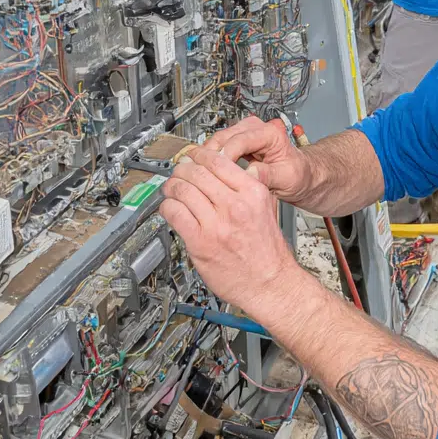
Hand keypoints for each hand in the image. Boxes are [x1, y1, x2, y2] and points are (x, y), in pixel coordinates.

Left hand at [159, 147, 304, 316]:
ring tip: (171, 189)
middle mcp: (235, 205)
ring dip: (172, 186)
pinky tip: (170, 209)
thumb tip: (237, 169)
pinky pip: (174, 214)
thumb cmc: (269, 252)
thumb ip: (252, 186)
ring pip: (182, 190)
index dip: (200, 155)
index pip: (218, 161)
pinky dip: (167, 207)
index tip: (193, 157)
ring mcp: (216, 225)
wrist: (270, 283)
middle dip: (183, 169)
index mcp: (253, 193)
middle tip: (179, 172)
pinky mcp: (200, 243)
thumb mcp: (268, 208)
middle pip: (196, 172)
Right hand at [201, 116, 312, 202]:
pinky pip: (219, 147)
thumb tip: (249, 174)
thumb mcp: (287, 177)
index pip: (240, 140)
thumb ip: (268, 175)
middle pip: (225, 136)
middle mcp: (256, 129)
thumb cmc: (297, 174)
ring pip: (218, 140)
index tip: (216, 171)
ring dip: (208, 156)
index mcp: (271, 133)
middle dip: (211, 154)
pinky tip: (206, 170)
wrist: (299, 174)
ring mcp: (245, 134)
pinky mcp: (238, 143)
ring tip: (200, 173)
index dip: (226, 155)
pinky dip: (211, 158)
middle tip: (201, 173)